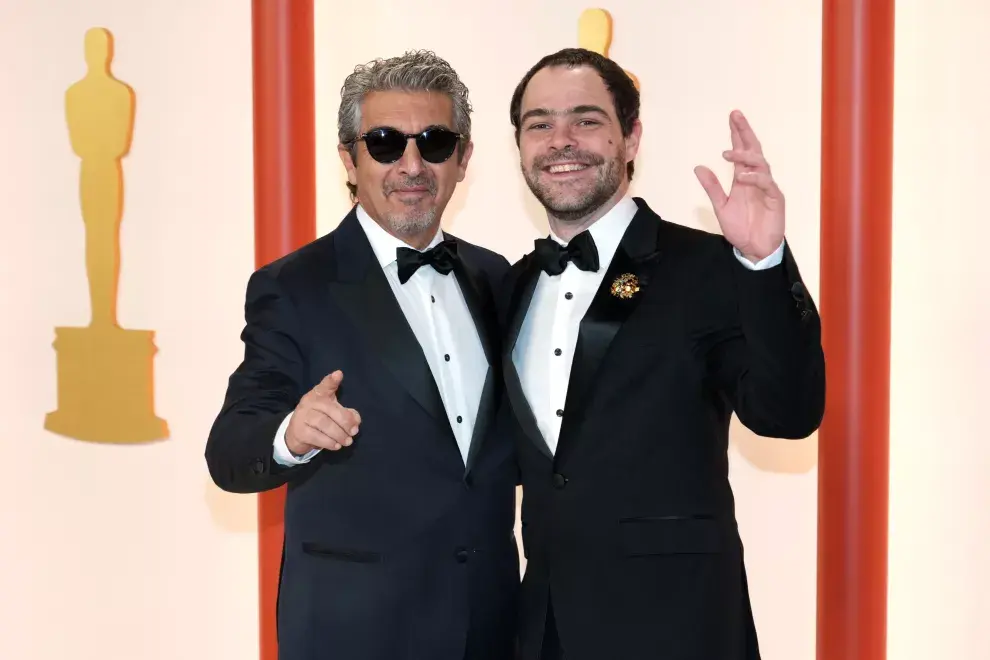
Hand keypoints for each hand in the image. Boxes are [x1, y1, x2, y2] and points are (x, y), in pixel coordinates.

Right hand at [285, 371, 360, 455]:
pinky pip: (316, 437)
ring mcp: (302, 416)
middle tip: (354, 432)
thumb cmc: (319, 419)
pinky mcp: (299, 431)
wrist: (296, 434)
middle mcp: (308, 402)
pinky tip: (336, 445)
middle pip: (330, 409)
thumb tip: (356, 421)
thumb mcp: (334, 413)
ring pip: (323, 424)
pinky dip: (329, 442)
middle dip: (345, 422)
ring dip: (339, 434)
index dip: (331, 381)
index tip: (338, 374)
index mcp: (319, 394)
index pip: (325, 386)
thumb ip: (347, 414)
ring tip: (347, 441)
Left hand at [694, 110, 784, 261]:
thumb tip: (698, 167)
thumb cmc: (741, 228)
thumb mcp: (720, 207)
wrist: (754, 249)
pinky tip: (743, 176)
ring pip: (761, 164)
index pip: (742, 151)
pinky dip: (755, 178)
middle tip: (735, 116)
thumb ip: (712, 187)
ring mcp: (767, 188)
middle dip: (745, 132)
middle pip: (753, 150)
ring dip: (745, 156)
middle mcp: (756, 179)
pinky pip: (767, 183)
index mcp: (743, 179)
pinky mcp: (775, 199)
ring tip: (728, 153)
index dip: (737, 134)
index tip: (732, 117)